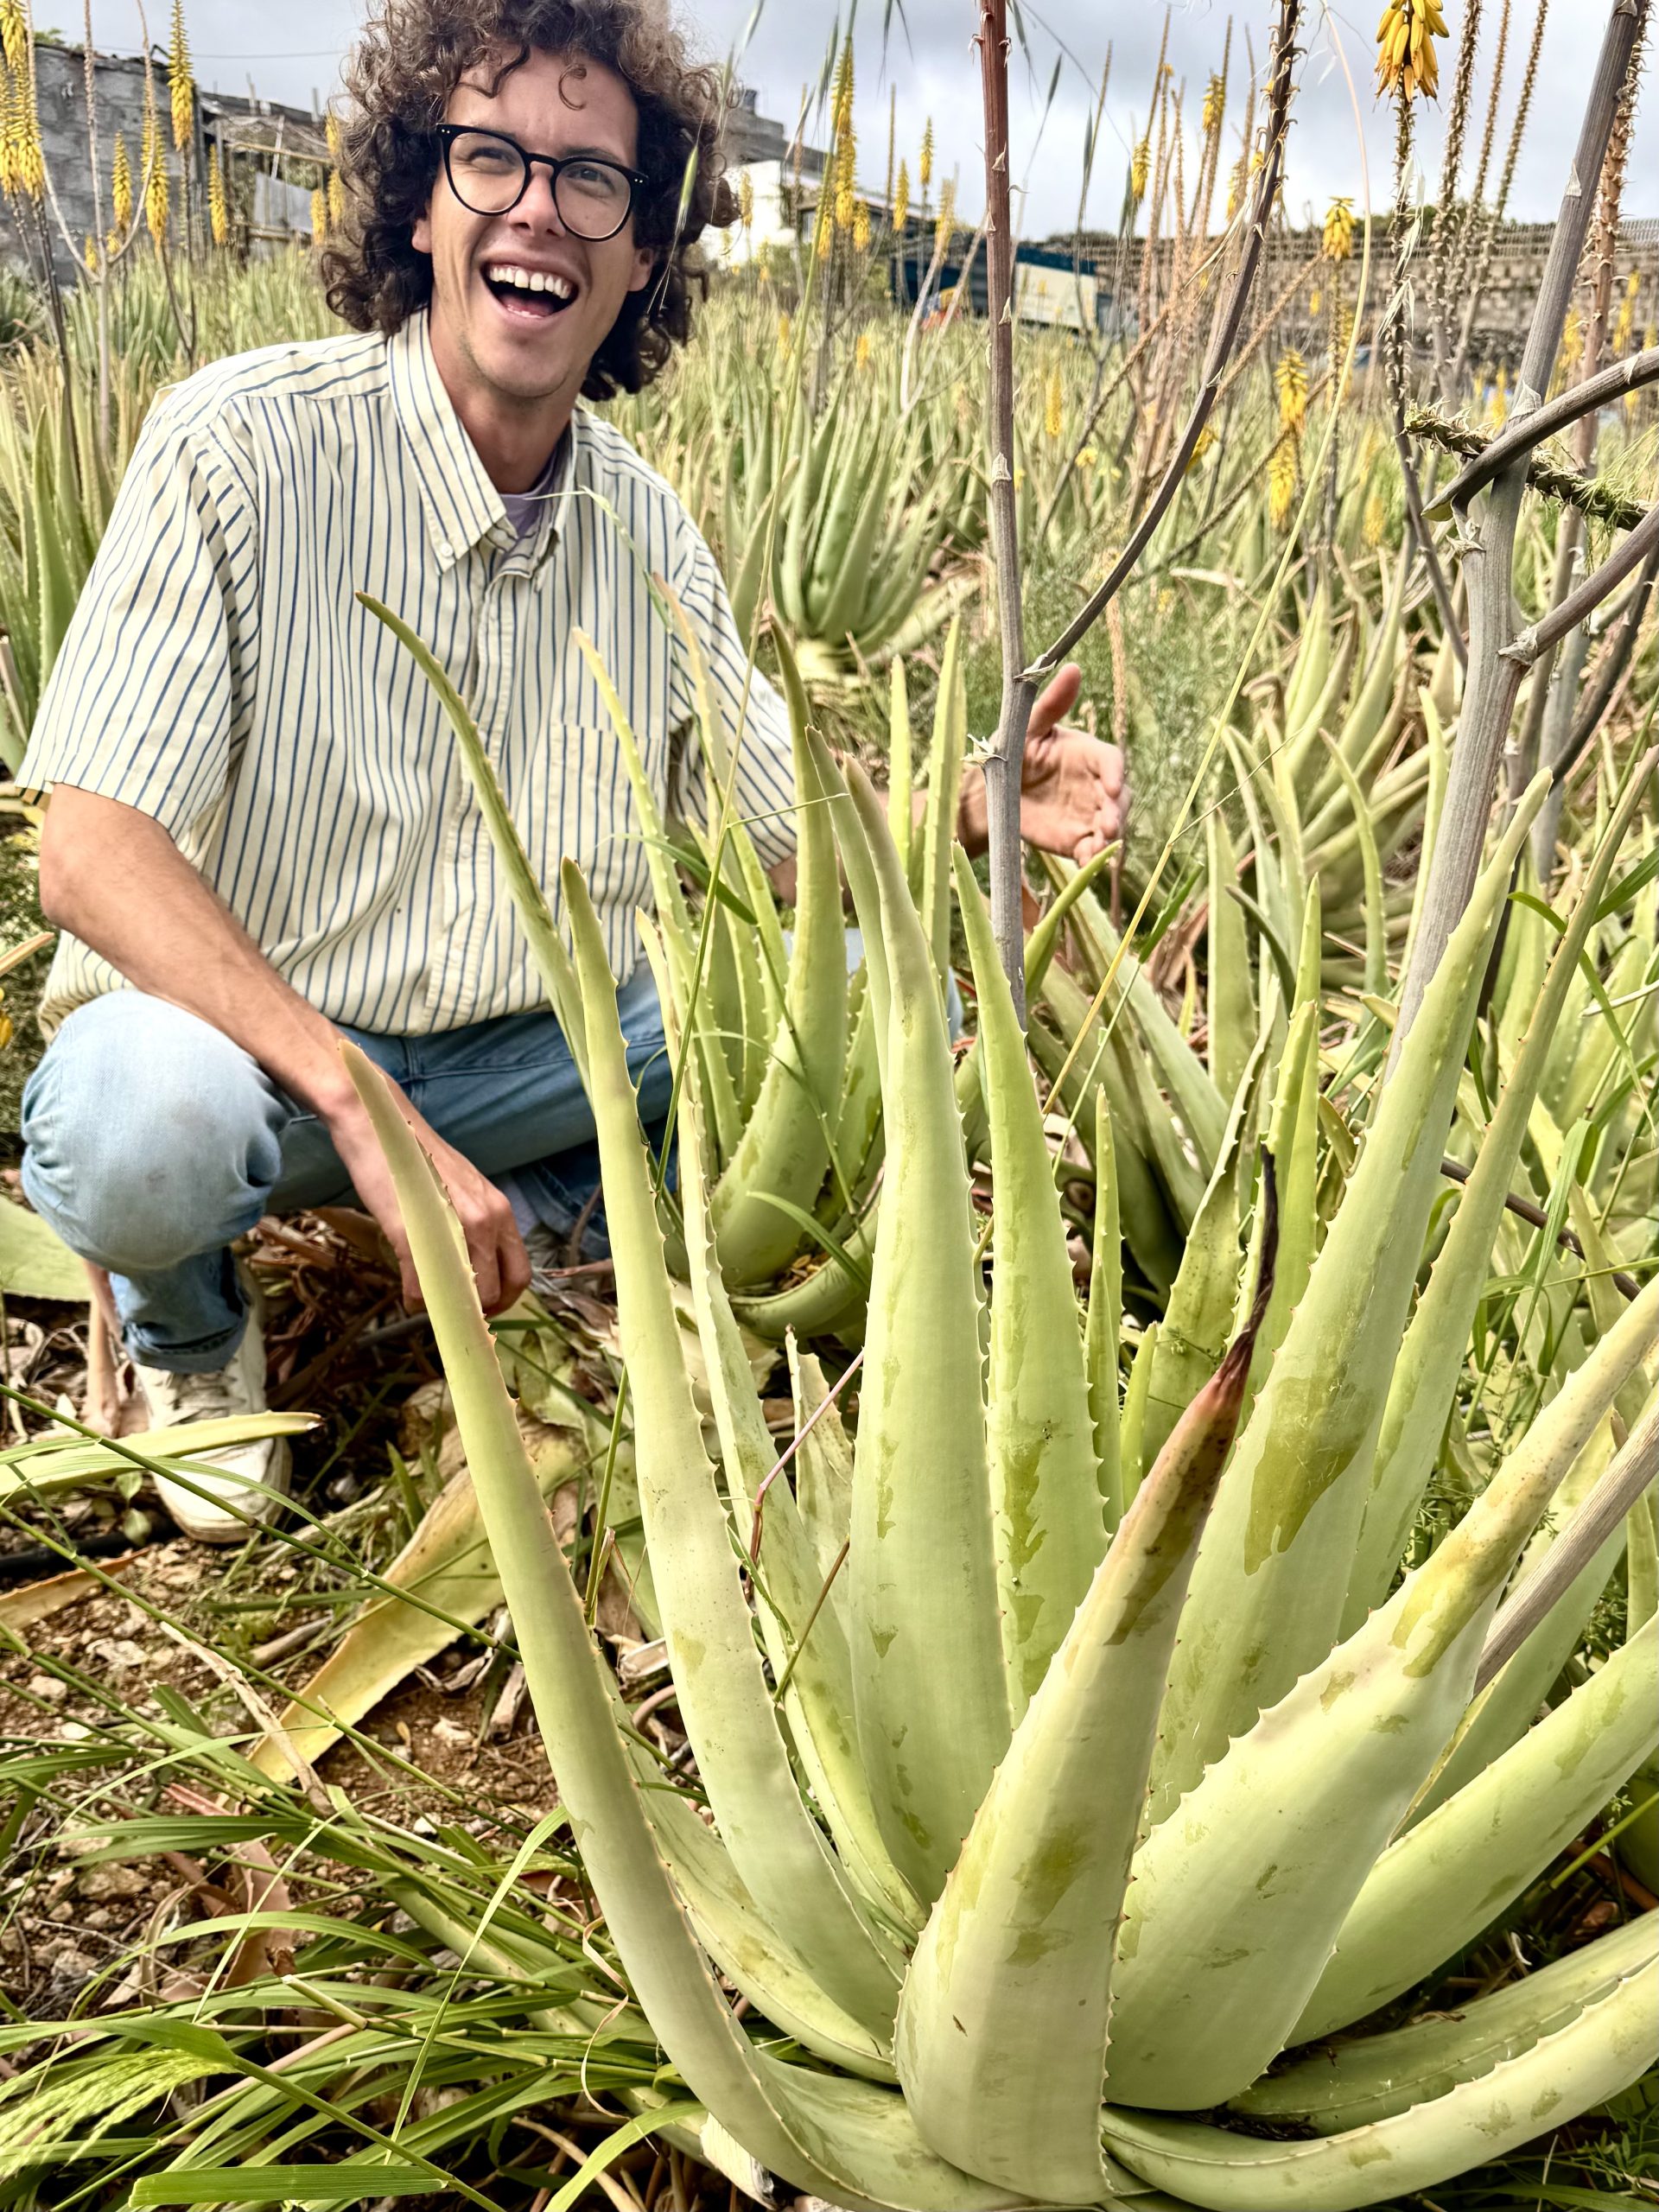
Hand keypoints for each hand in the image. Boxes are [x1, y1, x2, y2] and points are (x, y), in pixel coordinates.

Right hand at [326, 1070, 530, 1317]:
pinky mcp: (415, 1233)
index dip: (504, 1299)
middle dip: (479, 1312)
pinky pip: (423, 1285)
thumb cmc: (414, 1159)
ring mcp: (453, 1227)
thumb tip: (470, 1267)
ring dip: (447, 1306)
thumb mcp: (456, 1192)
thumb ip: (471, 1226)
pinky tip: (408, 1290)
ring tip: (428, 1297)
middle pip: (500, 1291)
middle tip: (455, 1310)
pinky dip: (416, 1298)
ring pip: (467, 1294)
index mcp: (499, 1210)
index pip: (520, 1272)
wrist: (378, 1123)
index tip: (482, 1306)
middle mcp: (487, 1219)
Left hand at [1015, 663, 1127, 862]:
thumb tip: (1072, 667)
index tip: (1111, 784)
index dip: (1114, 772)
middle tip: (1109, 821)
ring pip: (1111, 824)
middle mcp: (1094, 785)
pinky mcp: (1077, 839)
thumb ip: (1051, 704)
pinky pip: (1092, 849)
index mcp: (1087, 754)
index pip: (1111, 760)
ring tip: (1101, 843)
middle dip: (1117, 809)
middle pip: (1119, 796)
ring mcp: (1089, 814)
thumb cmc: (1012, 752)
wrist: (993, 794)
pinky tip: (1089, 862)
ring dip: (1110, 835)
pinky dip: (1094, 857)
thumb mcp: (1027, 726)